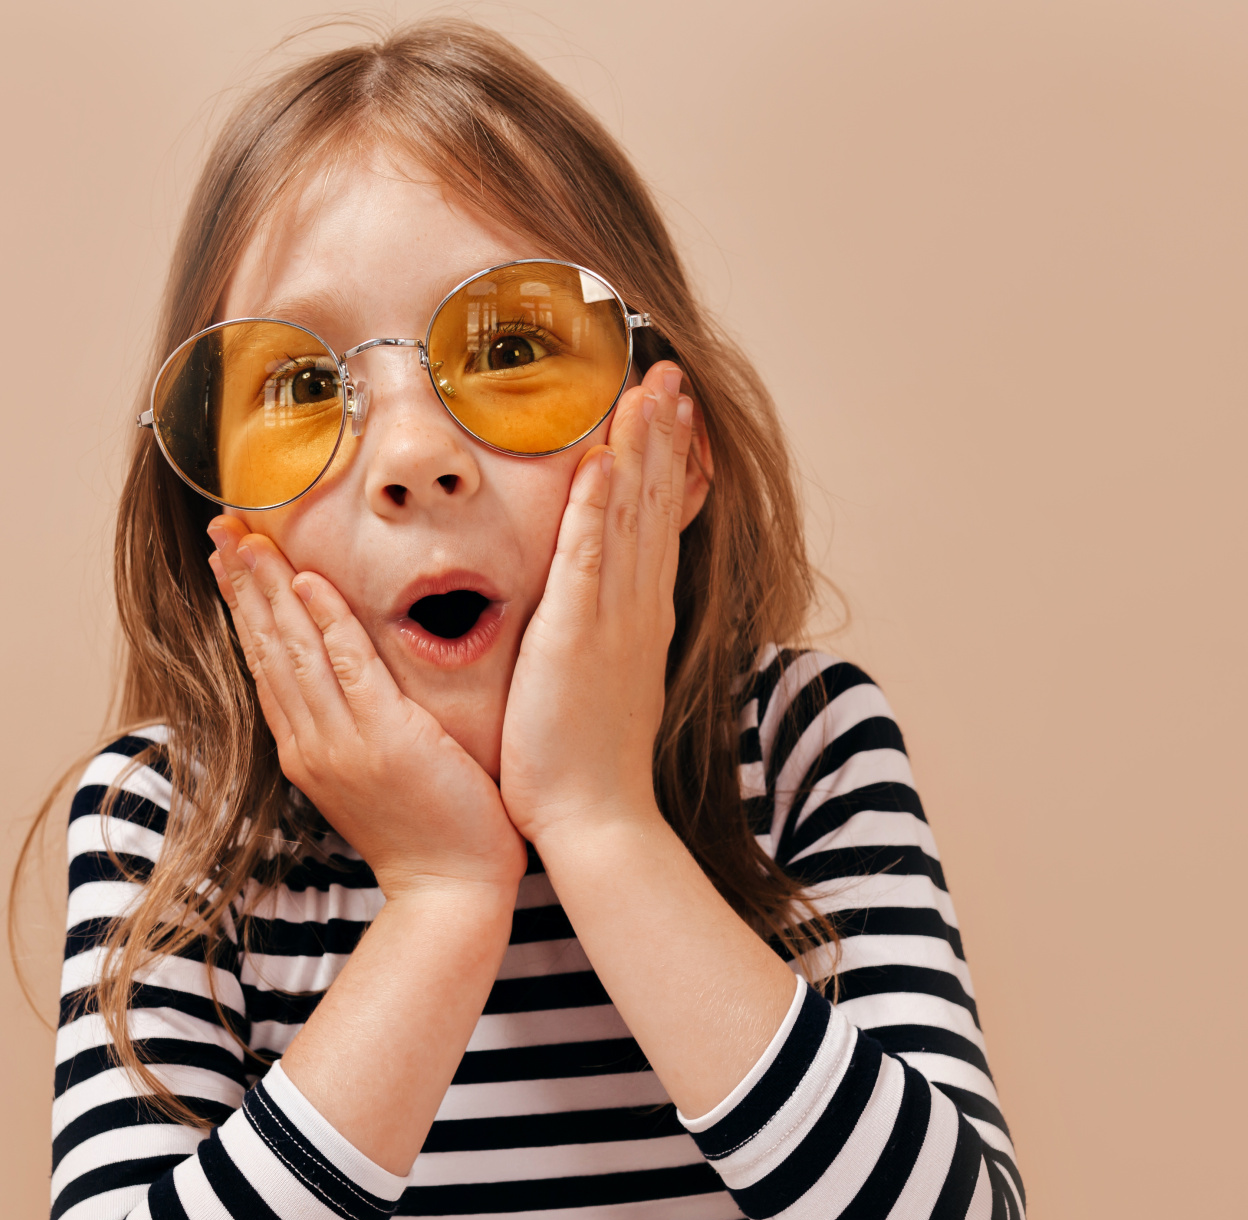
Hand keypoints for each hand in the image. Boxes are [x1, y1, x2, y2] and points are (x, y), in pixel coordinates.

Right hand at [207, 519, 528, 904]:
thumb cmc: (428, 832)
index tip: (228, 558)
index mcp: (306, 749)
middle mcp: (311, 742)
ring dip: (271, 589)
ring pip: (296, 650)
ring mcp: (343, 742)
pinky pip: (351, 668)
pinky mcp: (385, 740)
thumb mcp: (375, 775)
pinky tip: (310, 584)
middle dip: (243, 583)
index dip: (244, 607)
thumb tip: (349, 686)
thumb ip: (355, 729)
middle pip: (266, 647)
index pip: (265, 663)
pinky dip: (328, 624)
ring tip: (248, 538)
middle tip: (221, 527)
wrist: (451, 890)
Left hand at [498, 360, 701, 847]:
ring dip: (639, 448)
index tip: (666, 407)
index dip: (662, 461)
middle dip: (662, 433)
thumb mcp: (600, 685)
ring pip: (631, 516)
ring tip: (647, 387)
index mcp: (639, 617)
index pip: (654, 521)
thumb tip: (595, 617)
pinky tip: (600, 460)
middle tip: (668, 371)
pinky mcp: (579, 636)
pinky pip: (589, 559)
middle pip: (654, 502)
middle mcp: (637, 607)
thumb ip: (599, 639)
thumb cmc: (586, 764)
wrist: (597, 821)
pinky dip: (598, 508)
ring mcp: (614, 619)